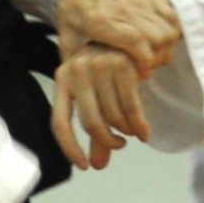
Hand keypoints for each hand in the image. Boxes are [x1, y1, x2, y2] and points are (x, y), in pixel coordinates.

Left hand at [52, 46, 151, 170]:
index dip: (70, 148)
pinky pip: (131, 107)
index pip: (59, 122)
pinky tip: (143, 134)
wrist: (124, 36)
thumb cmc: (104, 70)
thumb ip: (95, 130)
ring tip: (130, 132)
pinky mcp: (122, 65)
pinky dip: (139, 125)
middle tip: (118, 146)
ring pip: (113, 116)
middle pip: (91, 123)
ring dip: (125, 132)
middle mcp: (76, 70)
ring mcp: (99, 66)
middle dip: (107, 141)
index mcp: (62, 79)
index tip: (84, 166)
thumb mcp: (93, 95)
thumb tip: (97, 165)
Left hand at [58, 0, 178, 75]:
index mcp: (100, 21)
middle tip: (146, 67)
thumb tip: (77, 90)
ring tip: (154, 56)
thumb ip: (71, 63)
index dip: (144, 61)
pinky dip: (173, 30)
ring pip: (168, 29)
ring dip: (166, 47)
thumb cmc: (75, 12)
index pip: (134, 40)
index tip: (142, 74)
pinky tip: (161, 40)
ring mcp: (140, 1)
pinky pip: (172, 16)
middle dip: (156, 58)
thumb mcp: (66, 37)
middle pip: (157, 37)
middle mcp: (123, 10)